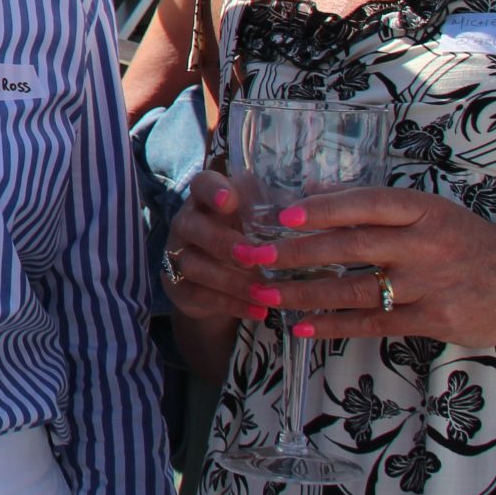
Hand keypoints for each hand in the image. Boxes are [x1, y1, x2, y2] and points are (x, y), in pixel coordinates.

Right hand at [160, 168, 274, 325]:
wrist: (216, 280)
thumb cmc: (245, 238)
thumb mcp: (256, 220)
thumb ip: (276, 208)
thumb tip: (318, 193)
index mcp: (207, 200)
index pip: (201, 184)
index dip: (213, 190)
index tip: (230, 200)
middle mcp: (187, 223)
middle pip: (192, 227)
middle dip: (223, 242)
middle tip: (252, 256)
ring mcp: (177, 255)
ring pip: (194, 265)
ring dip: (232, 280)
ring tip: (264, 292)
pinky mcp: (178, 286)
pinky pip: (200, 295)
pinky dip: (232, 304)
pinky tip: (259, 311)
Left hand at [264, 186, 495, 345]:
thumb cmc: (472, 243)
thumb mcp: (431, 212)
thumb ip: (374, 205)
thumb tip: (312, 192)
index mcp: (424, 211)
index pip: (366, 204)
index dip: (323, 209)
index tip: (282, 215)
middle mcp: (425, 245)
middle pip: (350, 247)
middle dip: (295, 253)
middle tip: (254, 256)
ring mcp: (428, 285)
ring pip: (353, 290)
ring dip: (304, 293)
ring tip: (266, 293)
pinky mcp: (432, 320)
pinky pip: (373, 323)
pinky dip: (335, 325)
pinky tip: (303, 326)